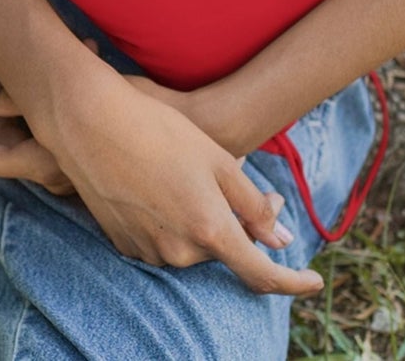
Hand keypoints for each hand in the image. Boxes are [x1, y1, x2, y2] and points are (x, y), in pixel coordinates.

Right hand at [0, 45, 320, 297]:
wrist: (89, 122)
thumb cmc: (158, 131)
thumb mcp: (217, 159)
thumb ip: (252, 205)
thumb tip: (279, 239)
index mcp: (209, 229)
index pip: (261, 274)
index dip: (293, 282)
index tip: (315, 282)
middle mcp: (179, 250)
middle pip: (221, 249)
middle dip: (235, 225)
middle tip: (229, 177)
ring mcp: (148, 250)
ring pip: (190, 245)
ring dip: (198, 220)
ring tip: (180, 170)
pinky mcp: (123, 243)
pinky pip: (161, 241)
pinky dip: (169, 221)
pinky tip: (156, 181)